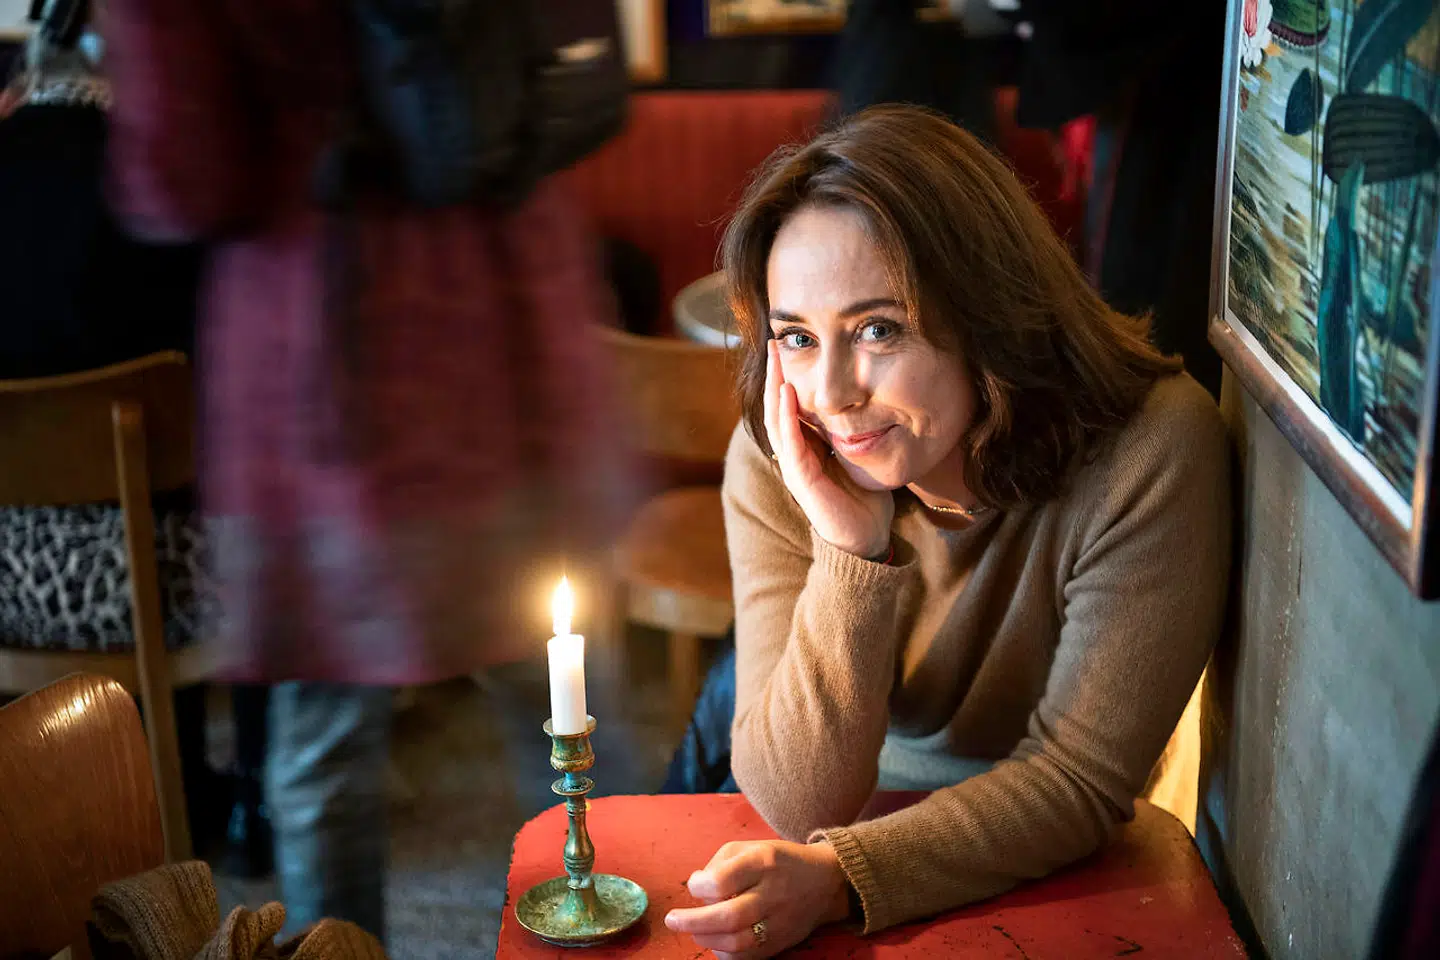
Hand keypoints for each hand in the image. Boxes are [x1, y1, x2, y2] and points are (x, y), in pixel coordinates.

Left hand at [664, 839, 850, 958]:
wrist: (825, 881)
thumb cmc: (778, 860)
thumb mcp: (750, 846)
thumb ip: (719, 864)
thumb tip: (696, 889)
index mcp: (763, 862)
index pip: (723, 880)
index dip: (699, 886)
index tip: (694, 884)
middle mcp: (773, 893)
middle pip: (728, 917)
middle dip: (692, 922)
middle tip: (672, 920)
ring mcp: (779, 922)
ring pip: (737, 942)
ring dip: (706, 939)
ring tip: (693, 930)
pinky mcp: (781, 943)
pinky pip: (747, 957)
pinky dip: (724, 953)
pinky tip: (714, 942)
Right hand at [764, 340, 893, 557]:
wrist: (866, 534)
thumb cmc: (863, 494)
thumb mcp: (857, 450)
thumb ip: (850, 427)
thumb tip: (862, 395)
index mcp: (806, 444)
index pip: (789, 404)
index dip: (785, 374)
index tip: (787, 344)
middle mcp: (794, 452)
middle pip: (777, 406)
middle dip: (774, 372)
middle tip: (773, 340)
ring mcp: (794, 465)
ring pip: (777, 419)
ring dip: (774, 387)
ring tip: (775, 358)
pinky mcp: (801, 479)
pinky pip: (790, 441)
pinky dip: (787, 415)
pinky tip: (787, 392)